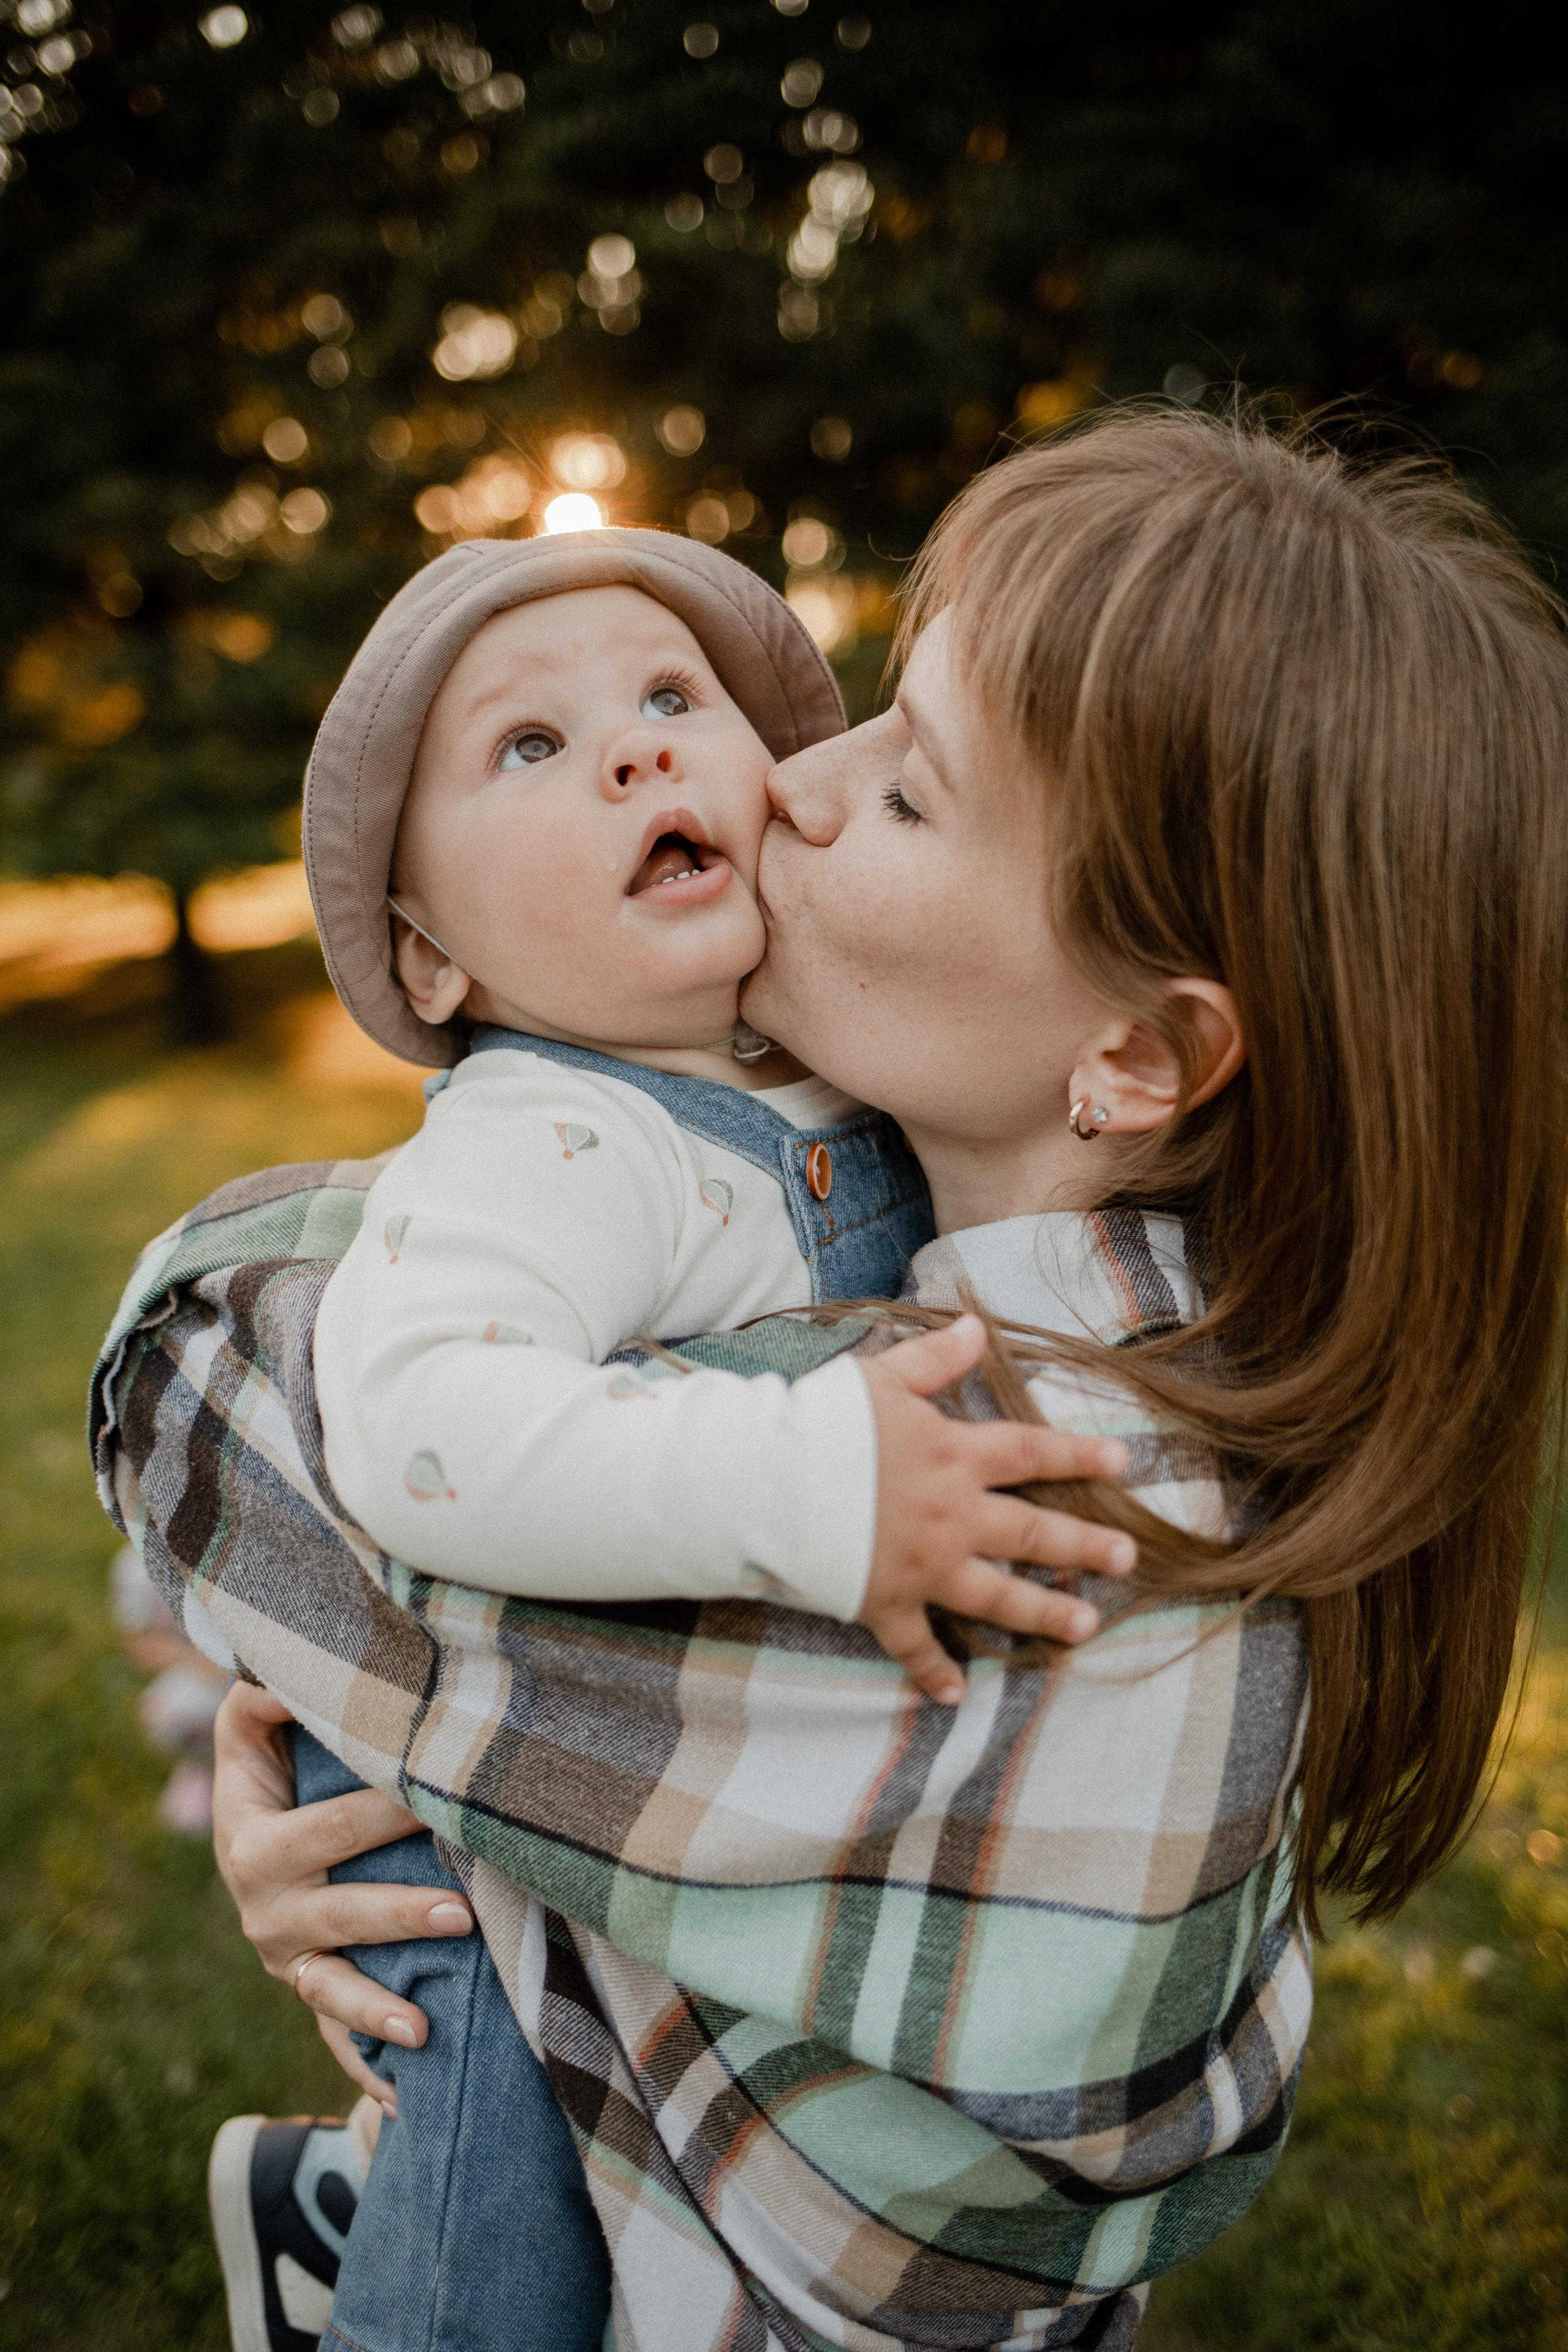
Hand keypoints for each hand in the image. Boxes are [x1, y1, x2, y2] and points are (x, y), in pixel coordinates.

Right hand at [213, 1681, 475, 2114]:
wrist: (246, 1842)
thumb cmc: (270, 1768)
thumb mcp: (249, 1731)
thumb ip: (264, 1695)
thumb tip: (286, 1668)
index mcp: (255, 1843)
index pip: (334, 1826)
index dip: (389, 1811)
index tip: (443, 1802)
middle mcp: (265, 1910)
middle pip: (345, 1911)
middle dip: (404, 1912)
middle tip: (465, 1911)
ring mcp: (286, 1959)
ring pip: (335, 1987)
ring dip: (381, 2003)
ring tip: (426, 2018)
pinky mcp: (306, 1990)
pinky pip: (333, 2037)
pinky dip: (364, 2067)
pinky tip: (400, 2096)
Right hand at [858, 1315, 1136, 1705]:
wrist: (767, 1484)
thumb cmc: (821, 1423)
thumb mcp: (881, 1378)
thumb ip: (934, 1360)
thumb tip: (977, 1327)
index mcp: (953, 1457)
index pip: (1030, 1454)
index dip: (1077, 1457)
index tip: (1121, 1464)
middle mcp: (951, 1516)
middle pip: (1031, 1533)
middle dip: (1084, 1546)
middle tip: (1128, 1558)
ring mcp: (922, 1566)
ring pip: (996, 1595)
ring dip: (1043, 1612)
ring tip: (1085, 1626)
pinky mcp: (884, 1603)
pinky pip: (915, 1645)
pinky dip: (934, 1672)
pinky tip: (958, 1694)